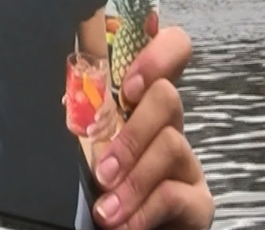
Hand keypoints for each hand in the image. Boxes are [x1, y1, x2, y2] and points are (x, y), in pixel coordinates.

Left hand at [90, 27, 213, 229]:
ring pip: (170, 143)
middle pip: (167, 96)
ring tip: (106, 209)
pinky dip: (143, 209)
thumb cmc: (98, 183)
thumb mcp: (84, 143)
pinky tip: (122, 223)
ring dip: (132, 178)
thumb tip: (66, 99)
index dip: (158, 54)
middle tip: (102, 168)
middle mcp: (168, 124)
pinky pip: (175, 192)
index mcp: (139, 103)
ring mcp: (187, 161)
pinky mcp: (198, 200)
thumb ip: (84, 116)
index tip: (129, 84)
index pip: (169, 51)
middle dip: (131, 133)